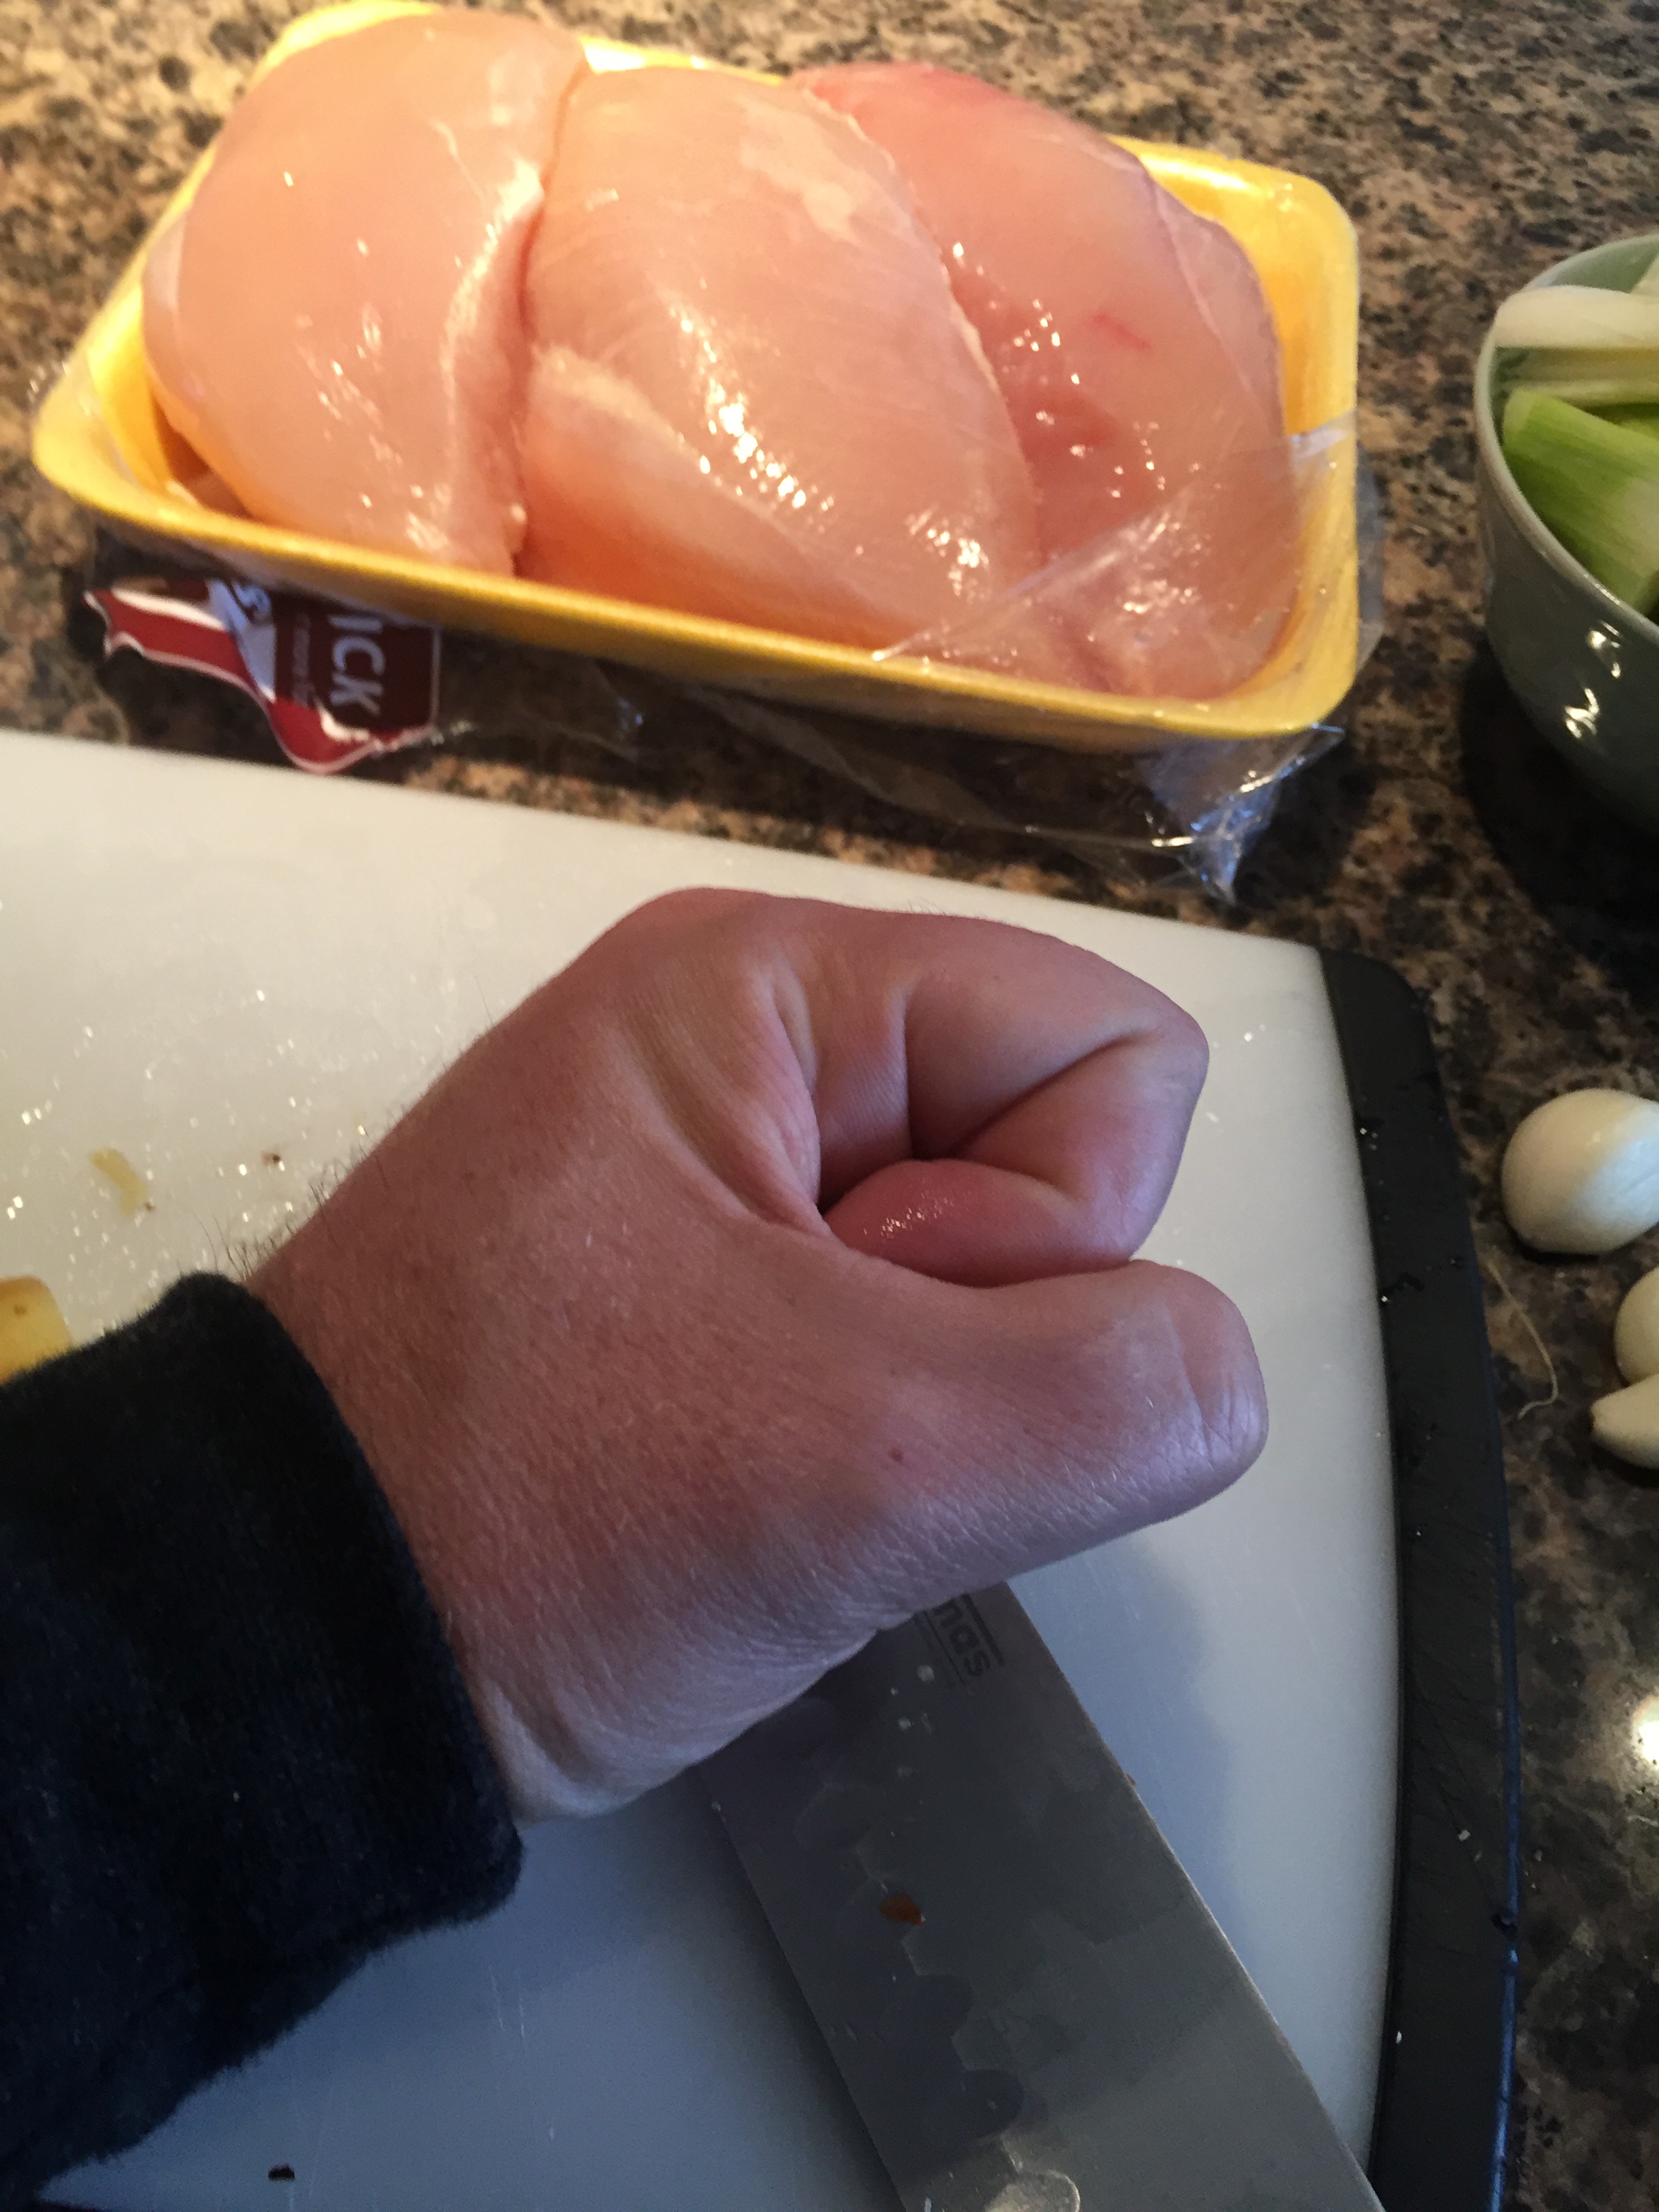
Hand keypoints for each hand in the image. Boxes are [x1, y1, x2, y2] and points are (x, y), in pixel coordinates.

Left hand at [251, 891, 1265, 1818]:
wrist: (280, 1648)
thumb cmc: (541, 1514)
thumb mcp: (864, 1461)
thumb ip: (1117, 1394)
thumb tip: (1197, 1369)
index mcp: (770, 987)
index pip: (1112, 1050)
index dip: (1065, 1226)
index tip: (887, 1328)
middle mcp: (752, 1041)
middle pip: (1053, 1148)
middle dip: (983, 1320)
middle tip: (801, 1405)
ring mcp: (724, 1165)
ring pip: (987, 1263)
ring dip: (926, 1395)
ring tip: (762, 1454)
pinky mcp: (703, 1278)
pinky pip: (899, 1328)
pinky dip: (872, 1427)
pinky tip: (757, 1479)